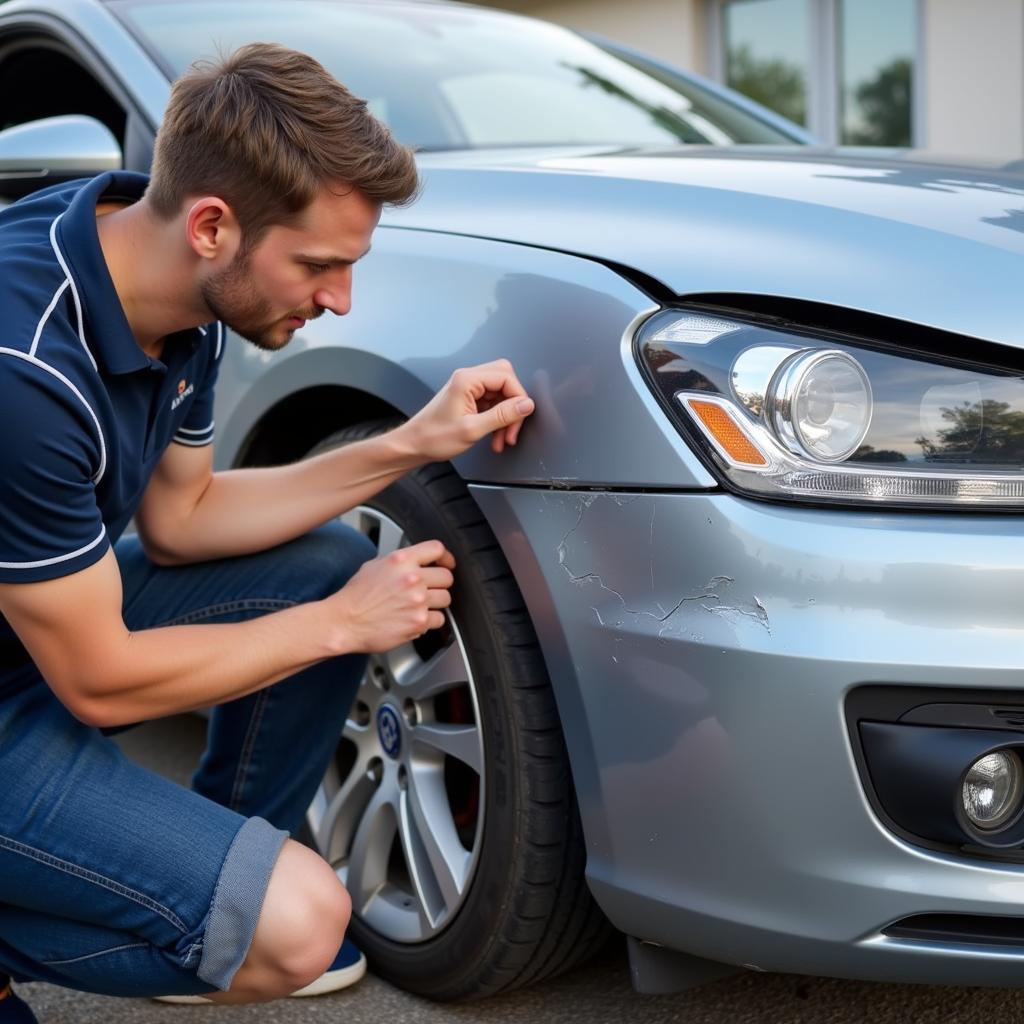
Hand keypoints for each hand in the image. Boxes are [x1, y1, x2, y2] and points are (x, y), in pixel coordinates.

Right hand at [328, 540, 455, 652]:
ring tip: (419, 606)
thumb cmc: (356, 596)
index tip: (446, 564)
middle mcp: (412, 578)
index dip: (445, 557)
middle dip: (439, 583)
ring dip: (435, 603)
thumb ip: (399, 561)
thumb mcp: (374, 565)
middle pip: (446, 576)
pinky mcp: (418, 622)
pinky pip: (439, 619)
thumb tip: (417, 560)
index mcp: (401, 560)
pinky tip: (415, 619)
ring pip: (446, 598)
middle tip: (428, 589)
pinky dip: (430, 621)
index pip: (437, 549)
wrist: (344, 622)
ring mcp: (417, 601)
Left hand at [403, 359, 534, 459]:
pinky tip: (495, 436)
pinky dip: (498, 420)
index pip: (506, 377)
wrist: (414, 445)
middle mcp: (468, 379)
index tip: (521, 416)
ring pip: (501, 395)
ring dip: (506, 417)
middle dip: (513, 407)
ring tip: (503, 438)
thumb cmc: (433, 437)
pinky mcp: (469, 399)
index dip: (518, 398)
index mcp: (467, 380)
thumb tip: (525, 405)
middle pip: (506, 381)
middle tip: (512, 428)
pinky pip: (493, 404)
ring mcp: (469, 388)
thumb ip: (502, 416)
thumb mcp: (472, 429)